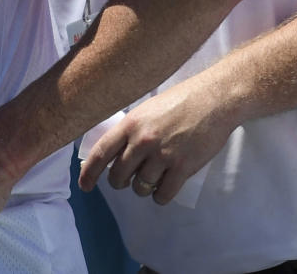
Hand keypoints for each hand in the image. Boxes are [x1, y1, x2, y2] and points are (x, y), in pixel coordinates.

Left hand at [79, 75, 238, 205]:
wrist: (212, 100)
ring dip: (144, 188)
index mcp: (131, 123)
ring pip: (140, 187)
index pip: (101, 152)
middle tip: (129, 177)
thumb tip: (117, 153)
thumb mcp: (147, 110)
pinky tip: (165, 187)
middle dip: (121, 181)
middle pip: (119, 176)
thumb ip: (132, 130)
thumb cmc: (180, 101)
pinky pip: (163, 195)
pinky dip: (161, 196)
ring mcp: (163, 155)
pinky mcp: (182, 168)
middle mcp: (143, 140)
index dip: (89, 172)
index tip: (84, 186)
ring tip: (153, 177)